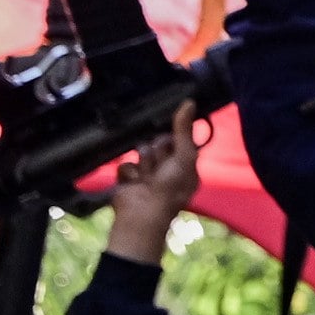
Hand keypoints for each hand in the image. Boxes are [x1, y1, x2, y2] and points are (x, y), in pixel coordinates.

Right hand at [105, 105, 203, 265]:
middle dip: (157, 152)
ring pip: (141, 152)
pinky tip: (134, 183)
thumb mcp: (184, 156)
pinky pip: (125, 165)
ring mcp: (146, 172)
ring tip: (147, 177)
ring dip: (144, 164)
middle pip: (157, 142)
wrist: (142, 214)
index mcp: (184, 162)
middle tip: (160, 166)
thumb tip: (189, 101)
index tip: (168, 140)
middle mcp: (166, 167)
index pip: (176, 138)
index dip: (171, 138)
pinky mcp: (127, 178)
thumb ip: (184, 130)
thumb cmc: (171, 187)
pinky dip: (129, 174)